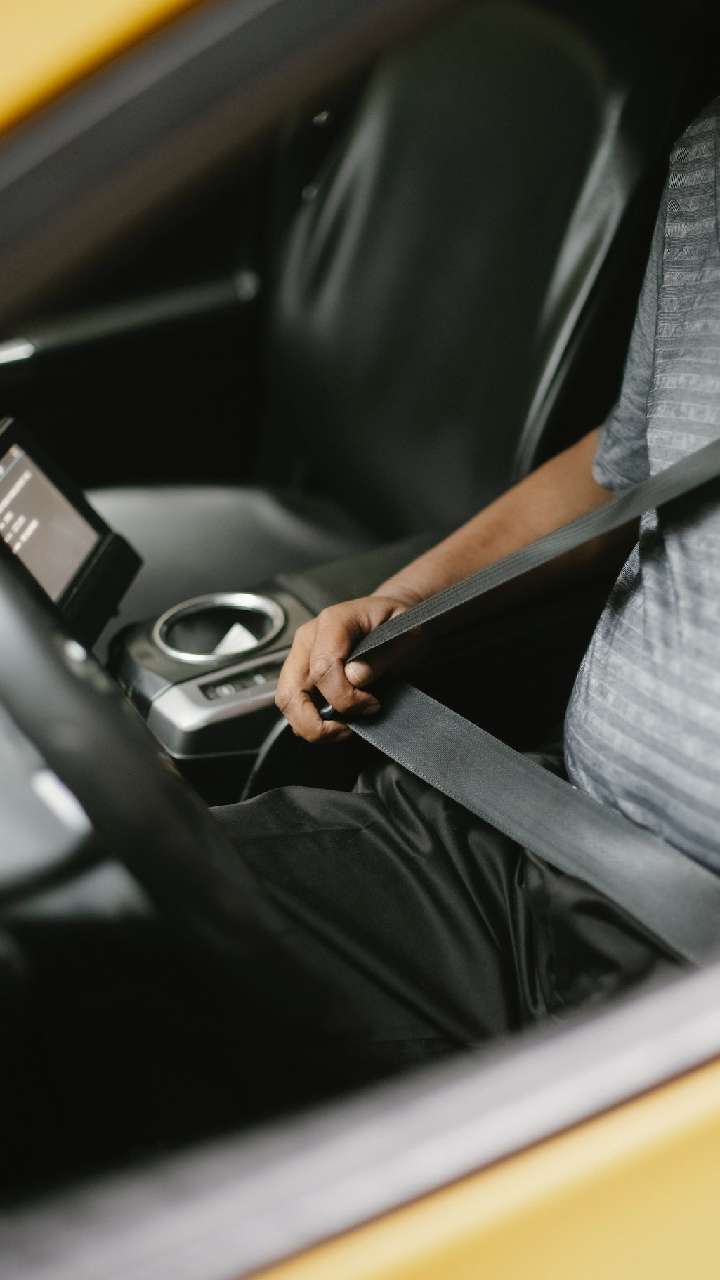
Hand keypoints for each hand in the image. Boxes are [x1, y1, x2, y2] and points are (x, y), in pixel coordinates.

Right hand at [275, 593, 418, 741]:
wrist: (393, 620)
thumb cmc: (401, 625)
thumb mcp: (409, 633)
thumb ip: (384, 653)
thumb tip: (355, 677)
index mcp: (333, 622)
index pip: (323, 669)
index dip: (347, 697)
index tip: (373, 704)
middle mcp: (309, 638)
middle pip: (292, 691)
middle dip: (318, 722)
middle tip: (349, 729)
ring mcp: (301, 655)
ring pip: (287, 701)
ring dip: (311, 726)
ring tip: (342, 728)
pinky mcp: (301, 672)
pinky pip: (294, 704)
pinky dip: (311, 722)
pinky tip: (337, 721)